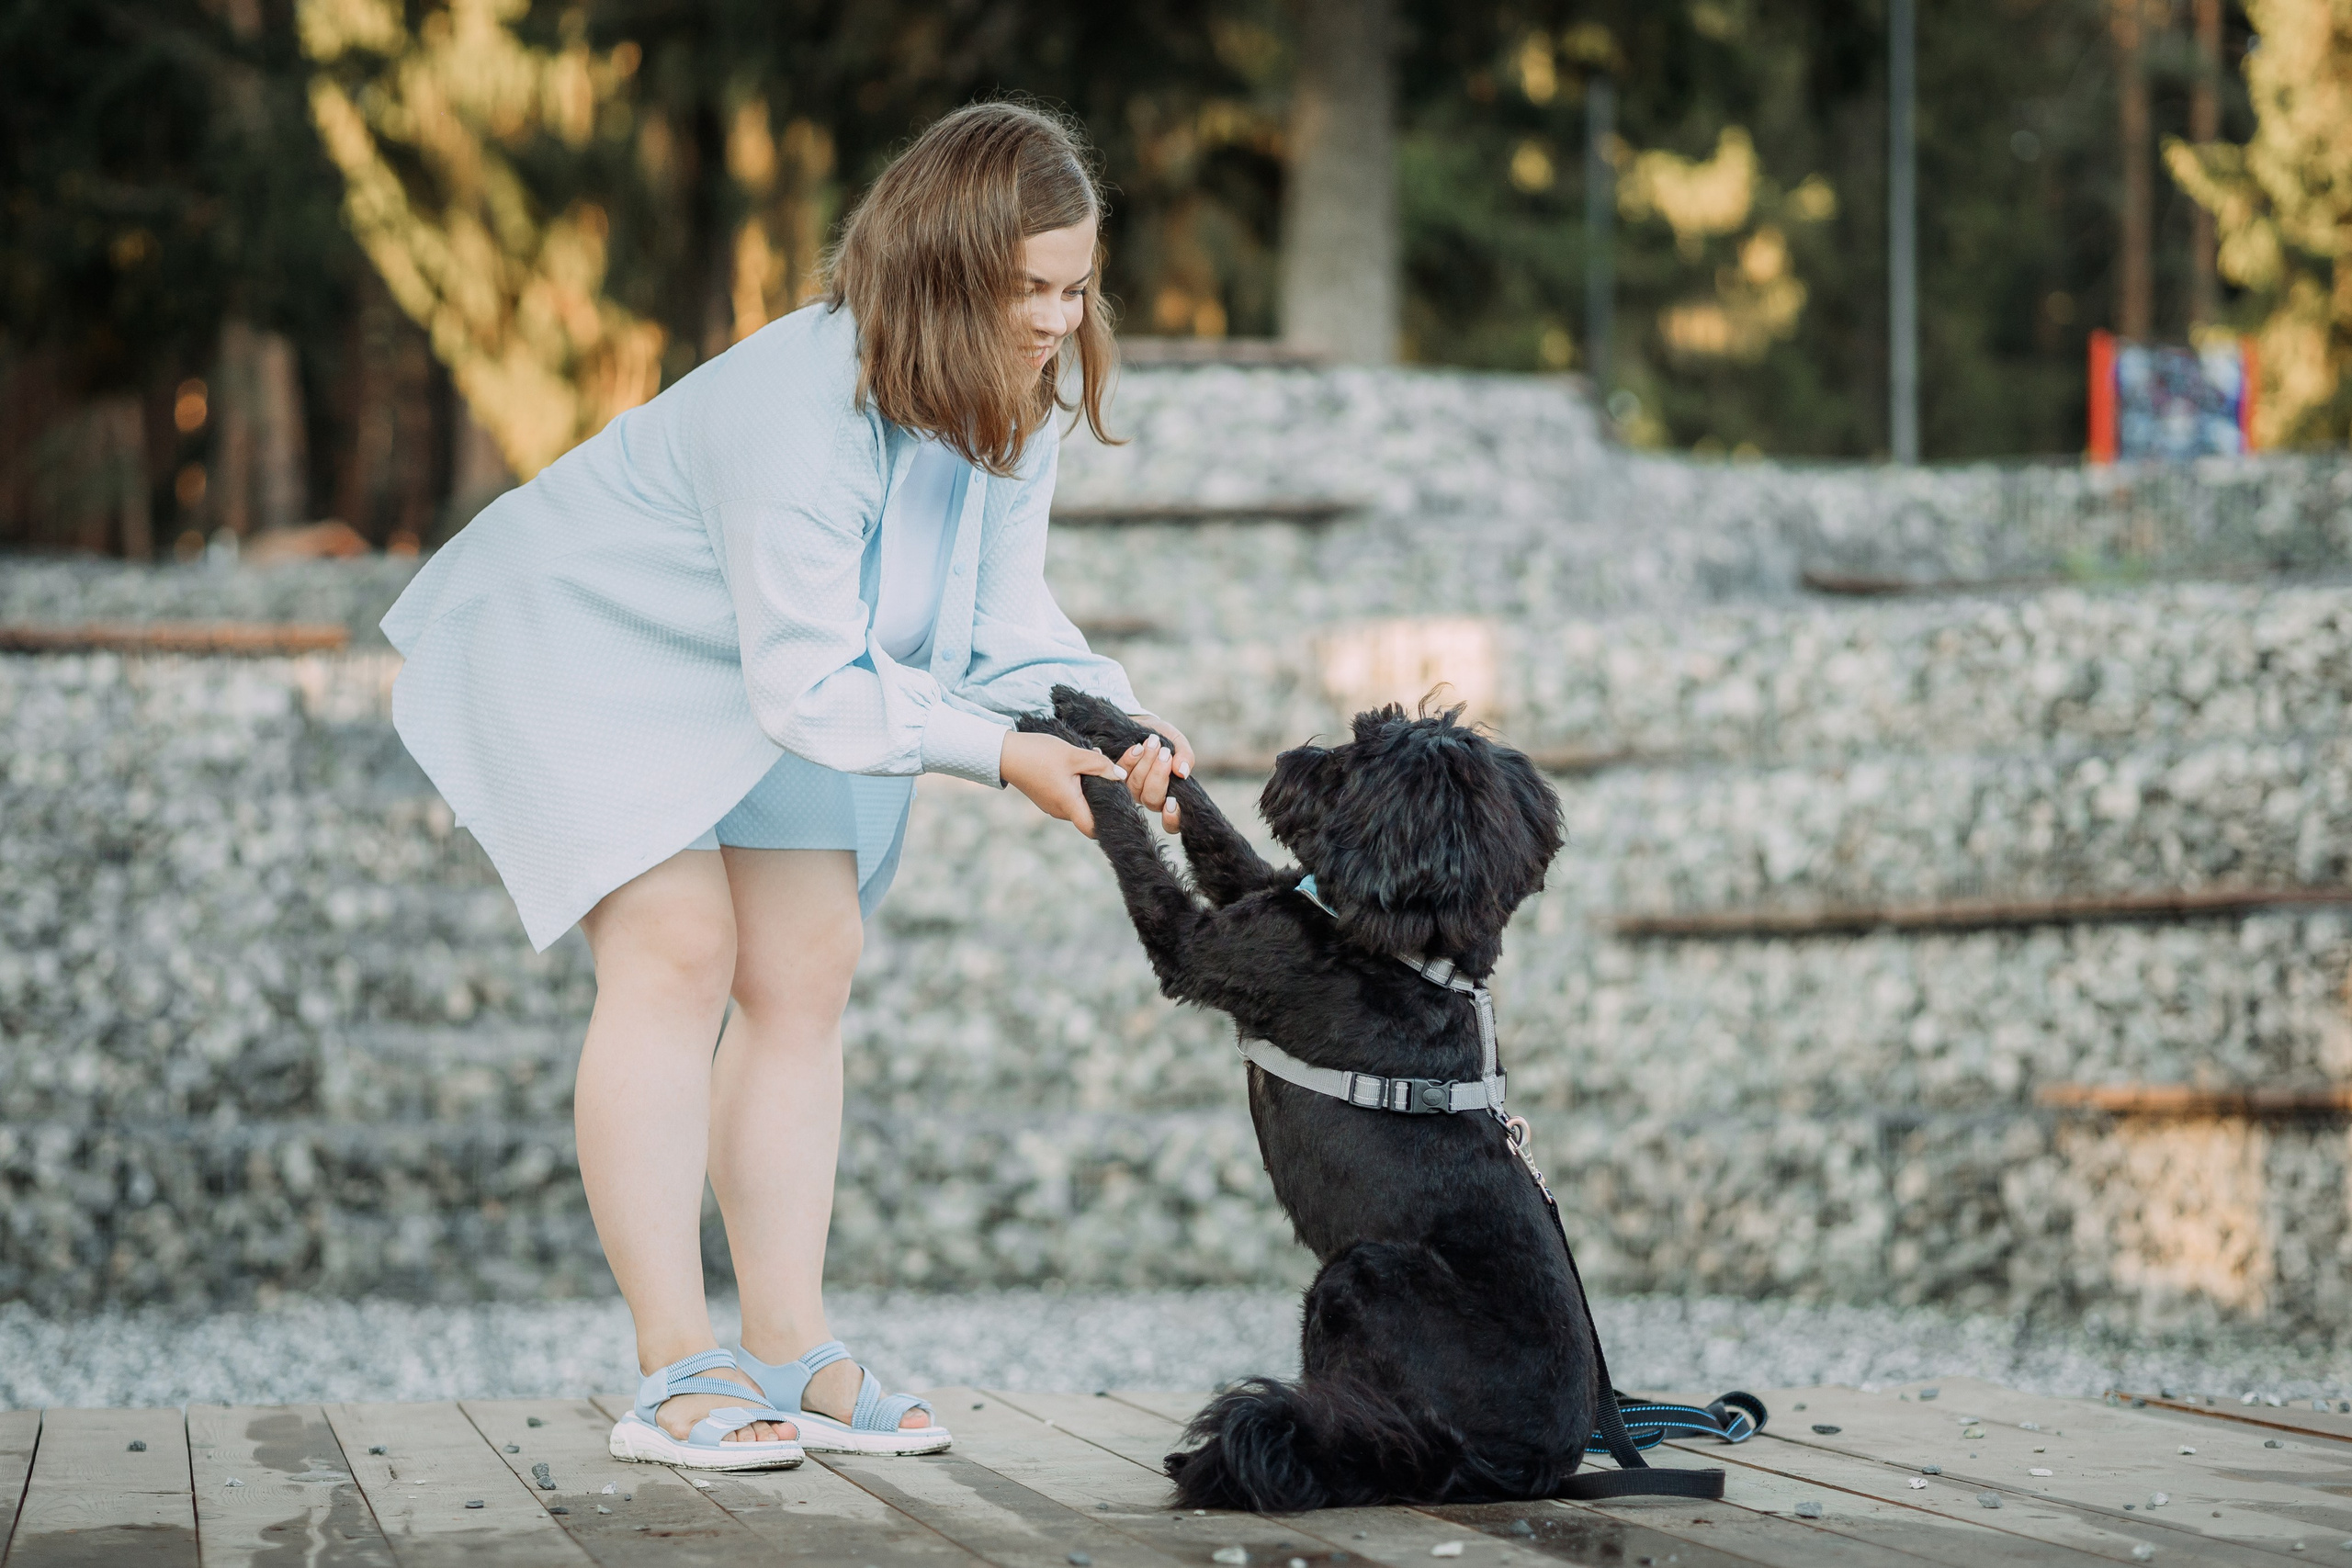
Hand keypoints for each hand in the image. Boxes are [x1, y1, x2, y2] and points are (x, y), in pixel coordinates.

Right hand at [1000, 730, 1127, 837]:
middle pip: (1088, 814)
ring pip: (1078, 803)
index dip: (1109, 823)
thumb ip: (1100, 766)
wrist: (1005, 752)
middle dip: (1101, 796)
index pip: (1094, 829)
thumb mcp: (1074, 755)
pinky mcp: (1046, 797)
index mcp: (1068, 805)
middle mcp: (1059, 811)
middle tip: (1106, 772)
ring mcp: (1051, 805)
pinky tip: (1075, 765)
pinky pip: (1067, 797)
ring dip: (1088, 787)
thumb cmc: (1039, 754)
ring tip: (1089, 763)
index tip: (1119, 805)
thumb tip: (1121, 776)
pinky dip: (1076, 785)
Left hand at [1117, 715, 1193, 833]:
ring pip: (1136, 787)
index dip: (1172, 819)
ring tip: (1153, 742)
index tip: (1173, 802)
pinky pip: (1120, 774)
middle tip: (1165, 753)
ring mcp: (1130, 790)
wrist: (1140, 724)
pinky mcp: (1114, 778)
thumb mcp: (1178, 744)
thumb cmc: (1163, 739)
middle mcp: (1149, 797)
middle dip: (1159, 776)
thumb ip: (1185, 756)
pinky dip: (1130, 760)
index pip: (1172, 822)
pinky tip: (1137, 746)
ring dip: (1145, 764)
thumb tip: (1183, 772)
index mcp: (1169, 796)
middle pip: (1152, 800)